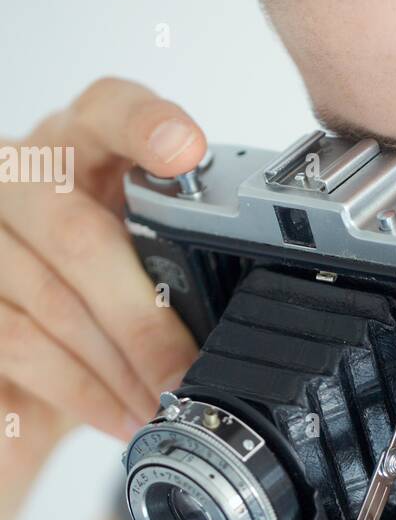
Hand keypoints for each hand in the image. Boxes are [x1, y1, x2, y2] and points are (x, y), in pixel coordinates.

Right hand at [0, 78, 204, 511]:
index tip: (184, 150)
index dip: (144, 125)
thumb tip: (249, 307)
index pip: (107, 107)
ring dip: (116, 368)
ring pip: (47, 300)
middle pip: (76, 232)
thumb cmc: (97, 278)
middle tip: (185, 371)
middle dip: (142, 318)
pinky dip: (78, 389)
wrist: (23, 337)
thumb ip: (180, 248)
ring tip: (162, 403)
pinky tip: (118, 412)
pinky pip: (18, 344)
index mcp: (81, 143)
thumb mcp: (146, 249)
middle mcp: (22, 176)